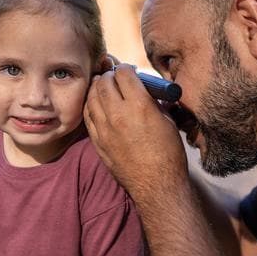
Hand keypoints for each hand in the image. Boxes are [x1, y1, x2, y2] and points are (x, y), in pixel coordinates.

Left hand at [84, 64, 188, 202]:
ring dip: (97, 88)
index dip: (125, 69)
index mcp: (140, 106)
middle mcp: (118, 115)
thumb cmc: (168, 155)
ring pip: (92, 98)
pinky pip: (88, 116)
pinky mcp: (98, 142)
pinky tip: (96, 104)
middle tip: (113, 77)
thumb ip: (152, 103)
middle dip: (109, 75)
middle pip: (104, 83)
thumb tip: (144, 92)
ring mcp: (105, 129)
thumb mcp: (167, 121)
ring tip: (103, 87)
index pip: (123, 74)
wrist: (157, 186)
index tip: (128, 71)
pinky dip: (91, 106)